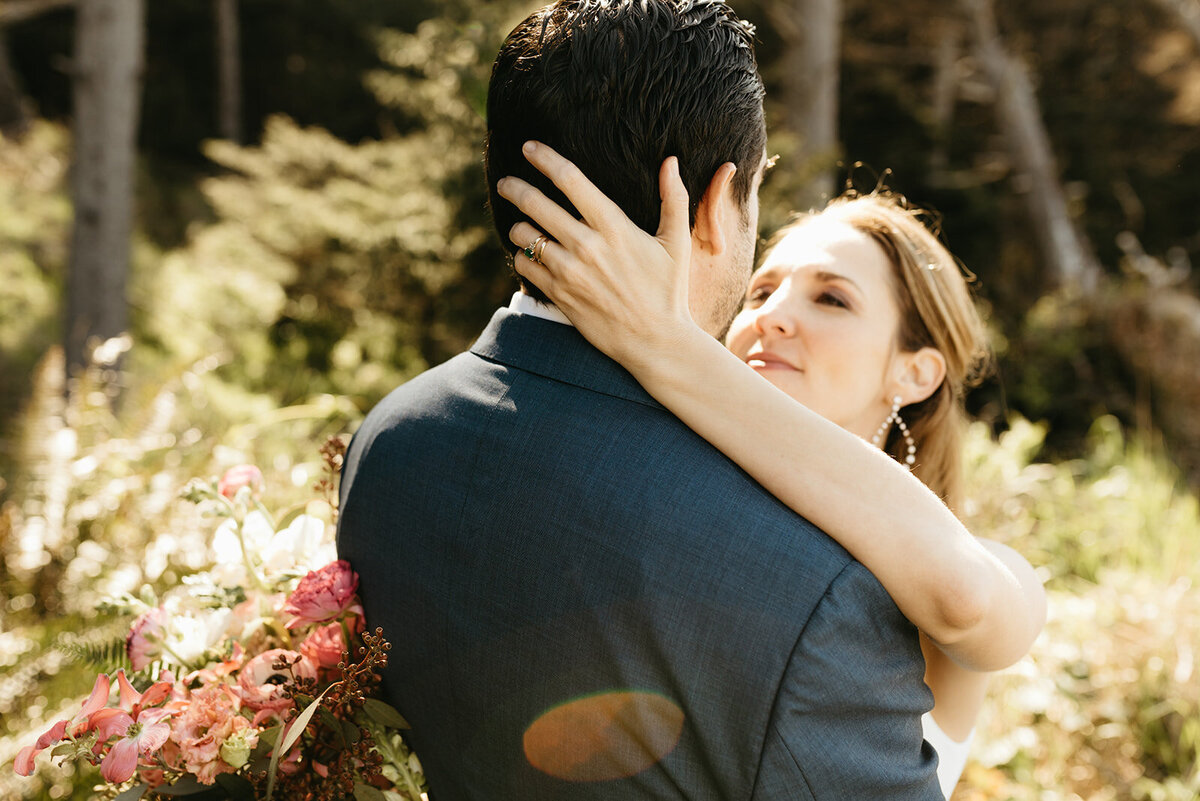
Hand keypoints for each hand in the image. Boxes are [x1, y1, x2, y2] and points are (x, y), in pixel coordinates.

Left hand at [495, 141, 697, 366]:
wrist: (656, 341)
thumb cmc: (669, 290)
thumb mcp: (677, 242)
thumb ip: (674, 198)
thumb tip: (671, 161)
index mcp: (614, 226)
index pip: (570, 179)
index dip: (544, 158)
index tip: (529, 147)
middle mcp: (587, 246)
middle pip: (535, 204)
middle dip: (514, 188)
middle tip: (505, 183)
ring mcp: (570, 272)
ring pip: (524, 237)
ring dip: (518, 227)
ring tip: (521, 226)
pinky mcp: (560, 296)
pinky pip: (525, 268)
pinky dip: (522, 258)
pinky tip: (529, 256)